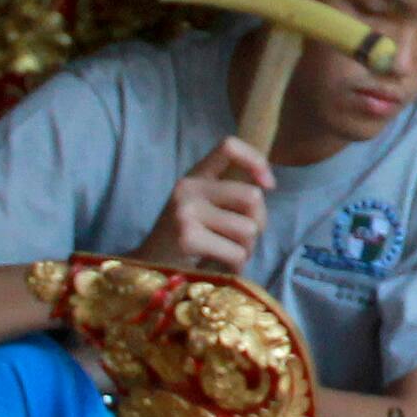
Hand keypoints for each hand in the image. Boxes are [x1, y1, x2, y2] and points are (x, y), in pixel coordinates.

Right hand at [144, 139, 269, 275]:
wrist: (148, 269)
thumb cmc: (185, 241)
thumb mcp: (202, 207)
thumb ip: (229, 194)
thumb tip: (266, 186)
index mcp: (195, 175)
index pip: (229, 146)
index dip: (256, 161)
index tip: (268, 185)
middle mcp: (188, 188)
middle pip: (252, 196)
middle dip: (259, 224)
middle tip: (244, 240)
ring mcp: (186, 212)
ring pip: (248, 229)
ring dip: (247, 249)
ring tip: (230, 256)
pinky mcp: (188, 238)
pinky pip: (236, 253)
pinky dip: (237, 266)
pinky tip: (224, 268)